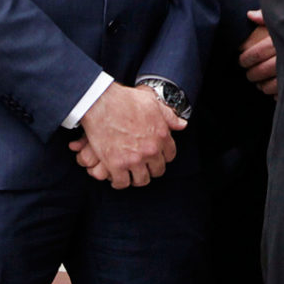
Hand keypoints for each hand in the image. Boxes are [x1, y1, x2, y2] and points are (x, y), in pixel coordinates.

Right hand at [69, 84, 185, 187]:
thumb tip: (182, 125)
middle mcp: (150, 150)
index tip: (155, 156)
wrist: (101, 103)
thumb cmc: (126, 100)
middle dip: (151, 168)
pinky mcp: (116, 165)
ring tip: (131, 173)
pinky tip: (117, 177)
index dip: (162, 156)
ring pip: (141, 180)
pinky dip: (119, 182)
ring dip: (137, 177)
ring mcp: (134, 159)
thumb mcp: (153, 102)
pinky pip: (122, 183)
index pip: (169, 155)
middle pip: (157, 170)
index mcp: (161, 136)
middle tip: (142, 166)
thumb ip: (169, 116)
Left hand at [239, 12, 278, 96]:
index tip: (242, 61)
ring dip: (261, 86)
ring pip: (268, 86)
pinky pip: (281, 95)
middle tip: (249, 74)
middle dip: (251, 74)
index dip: (245, 59)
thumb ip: (268, 16)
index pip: (255, 54)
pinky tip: (274, 90)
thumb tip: (250, 15)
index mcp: (279, 41)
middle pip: (260, 71)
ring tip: (259, 83)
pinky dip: (275, 94)